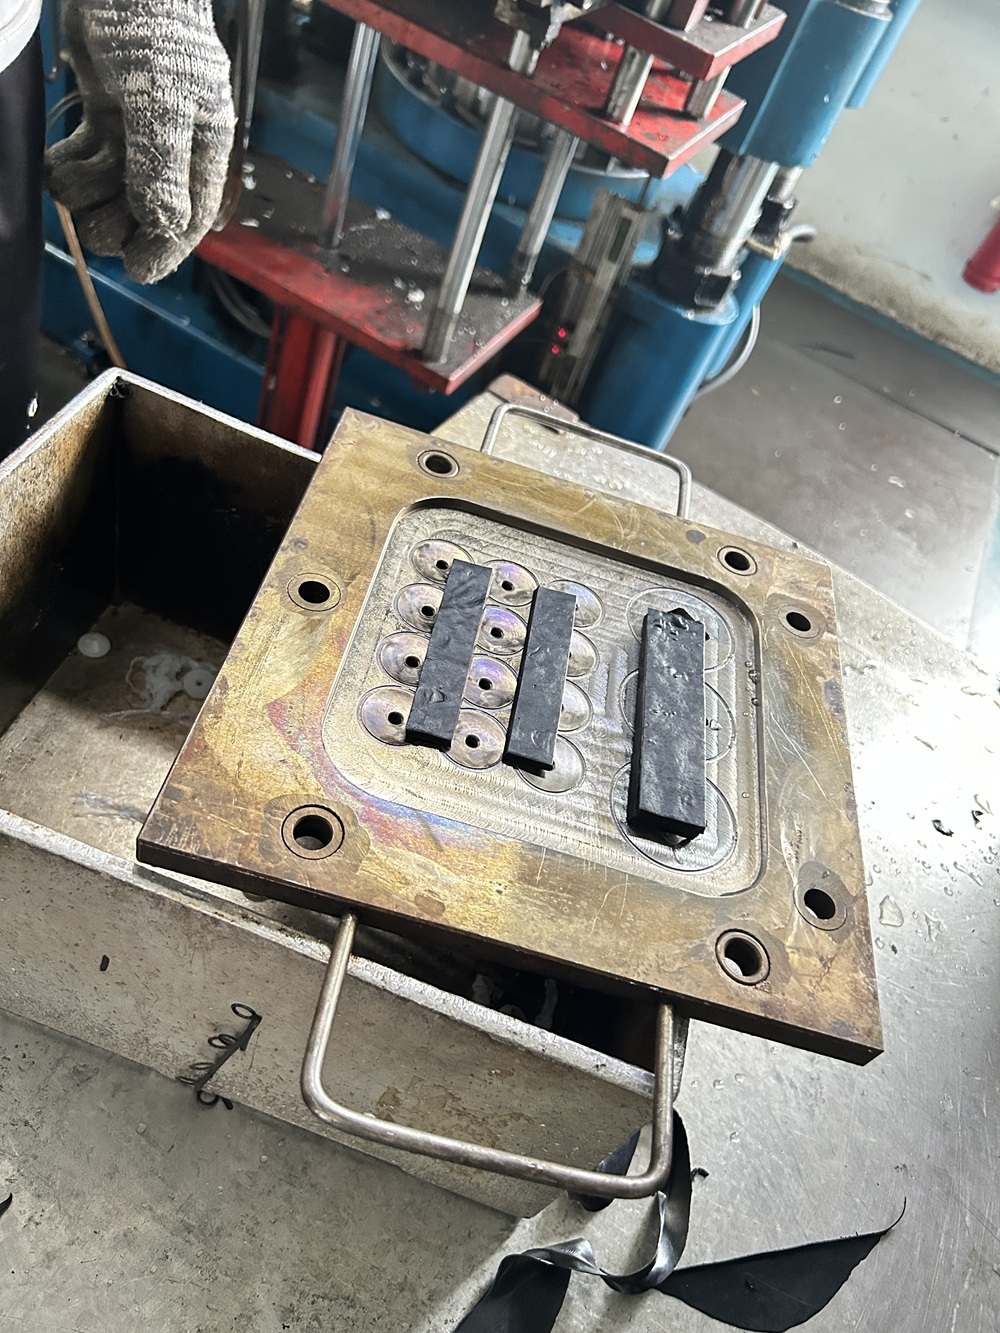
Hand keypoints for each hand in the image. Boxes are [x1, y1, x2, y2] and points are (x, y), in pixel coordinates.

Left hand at [46, 0, 234, 283]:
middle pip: (148, 212)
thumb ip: (161, 162)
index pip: (191, 216)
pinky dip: (69, 169)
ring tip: (64, 180)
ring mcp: (138, 136)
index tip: (137, 269)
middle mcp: (174, 149)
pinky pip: (89, 161)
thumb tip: (163, 224)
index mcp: (203, 148)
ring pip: (114, 191)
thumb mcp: (161, 97)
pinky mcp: (106, 118)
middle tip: (90, 221)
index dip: (165, 248)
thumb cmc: (153, 30)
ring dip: (86, 196)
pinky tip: (52, 165)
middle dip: (117, 222)